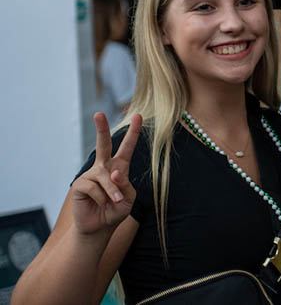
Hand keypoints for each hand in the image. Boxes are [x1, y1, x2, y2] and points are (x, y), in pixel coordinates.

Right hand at [70, 113, 141, 235]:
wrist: (99, 227)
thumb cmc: (115, 211)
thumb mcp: (128, 199)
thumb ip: (125, 185)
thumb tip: (114, 172)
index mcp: (120, 167)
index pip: (127, 147)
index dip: (133, 132)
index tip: (138, 115)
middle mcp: (104, 167)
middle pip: (103, 144)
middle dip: (101, 128)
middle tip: (99, 114)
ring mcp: (91, 174)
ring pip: (104, 175)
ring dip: (112, 191)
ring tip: (114, 201)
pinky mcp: (80, 184)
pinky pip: (94, 186)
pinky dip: (101, 197)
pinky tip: (100, 203)